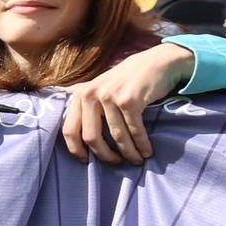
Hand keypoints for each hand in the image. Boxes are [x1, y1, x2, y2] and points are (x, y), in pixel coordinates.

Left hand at [60, 43, 192, 164]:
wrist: (156, 62)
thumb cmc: (127, 81)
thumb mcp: (100, 88)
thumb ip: (86, 106)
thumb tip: (73, 136)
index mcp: (80, 94)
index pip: (69, 130)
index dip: (76, 150)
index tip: (86, 162)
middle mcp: (91, 94)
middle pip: (92, 138)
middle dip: (105, 156)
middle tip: (117, 163)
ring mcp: (110, 96)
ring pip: (117, 137)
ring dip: (128, 153)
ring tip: (136, 160)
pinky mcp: (129, 100)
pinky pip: (134, 131)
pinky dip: (142, 145)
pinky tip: (147, 152)